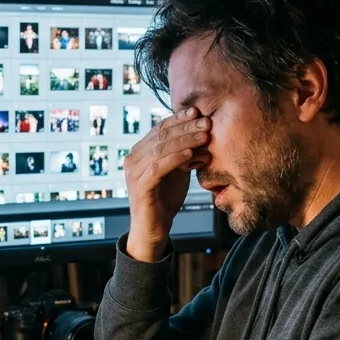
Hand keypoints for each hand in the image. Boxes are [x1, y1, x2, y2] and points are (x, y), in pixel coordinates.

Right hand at [124, 107, 210, 261]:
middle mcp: (132, 158)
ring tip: (204, 136)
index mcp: (140, 151)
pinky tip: (191, 154)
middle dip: (185, 127)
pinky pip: (158, 167)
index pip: (160, 128)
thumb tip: (204, 133)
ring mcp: (133, 173)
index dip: (178, 119)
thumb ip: (185, 152)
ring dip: (184, 140)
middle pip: (161, 136)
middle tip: (206, 122)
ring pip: (160, 149)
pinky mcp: (139, 187)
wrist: (154, 228)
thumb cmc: (165, 198)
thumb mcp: (178, 170)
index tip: (198, 112)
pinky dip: (175, 158)